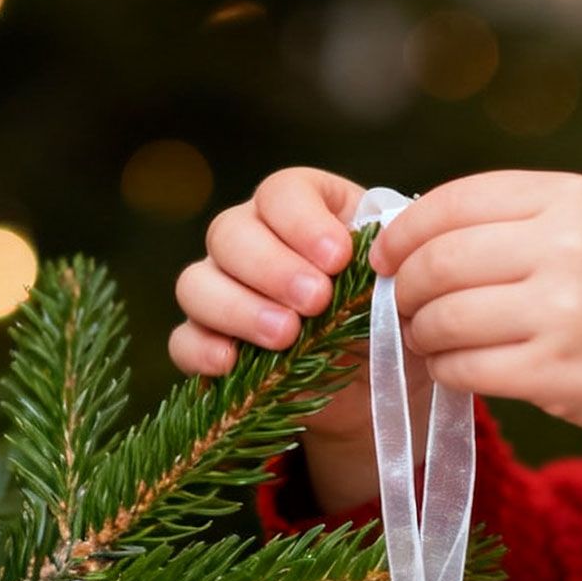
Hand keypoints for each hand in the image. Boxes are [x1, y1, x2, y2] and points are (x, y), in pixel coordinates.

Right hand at [169, 167, 430, 443]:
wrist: (383, 386)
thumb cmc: (393, 321)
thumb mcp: (398, 292)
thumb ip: (379, 271)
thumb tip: (364, 264)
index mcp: (306, 212)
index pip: (282, 193)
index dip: (303, 222)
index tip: (339, 258)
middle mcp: (255, 241)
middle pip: (229, 232)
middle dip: (272, 267)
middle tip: (316, 301)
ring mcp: (224, 291)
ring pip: (197, 282)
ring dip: (239, 308)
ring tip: (286, 336)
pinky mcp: (212, 344)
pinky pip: (183, 339)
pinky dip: (202, 349)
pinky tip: (231, 362)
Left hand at [370, 170, 581, 482]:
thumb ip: (523, 220)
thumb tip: (420, 234)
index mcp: (574, 199)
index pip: (456, 200)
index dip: (405, 229)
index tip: (384, 254)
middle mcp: (567, 247)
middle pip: (440, 260)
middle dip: (403, 286)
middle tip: (399, 304)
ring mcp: (561, 312)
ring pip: (445, 317)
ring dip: (421, 333)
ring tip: (427, 339)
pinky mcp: (554, 373)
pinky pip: (466, 368)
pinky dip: (446, 370)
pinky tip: (454, 369)